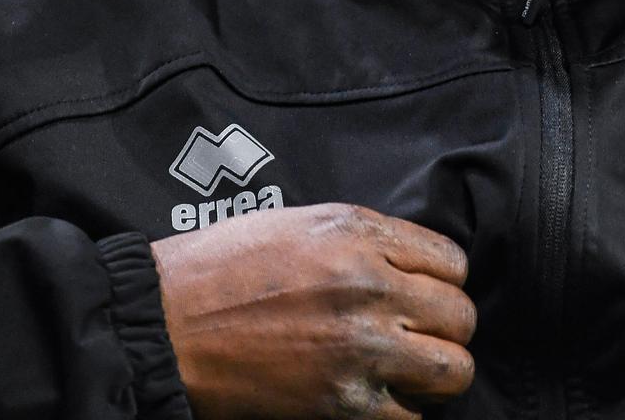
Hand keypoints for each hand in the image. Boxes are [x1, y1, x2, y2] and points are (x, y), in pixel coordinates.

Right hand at [152, 202, 475, 419]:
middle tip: (418, 337)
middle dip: (444, 330)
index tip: (422, 296)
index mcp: (358, 233)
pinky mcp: (341, 402)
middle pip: (460, 317)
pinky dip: (400, 413)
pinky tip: (375, 399)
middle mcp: (369, 286)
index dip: (442, 283)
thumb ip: (362, 240)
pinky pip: (410, 418)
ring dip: (435, 375)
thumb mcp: (299, 223)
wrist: (164, 323)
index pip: (452, 263)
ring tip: (409, 374)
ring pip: (452, 371)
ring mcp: (358, 347)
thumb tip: (411, 265)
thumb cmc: (220, 268)